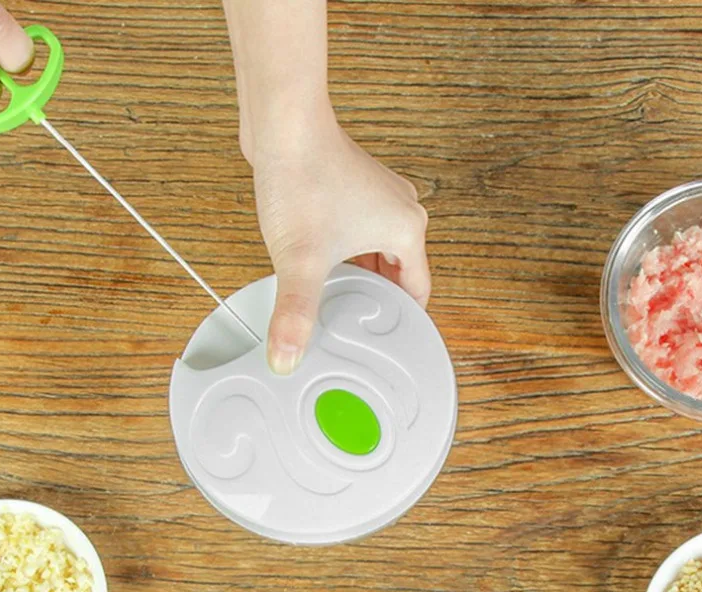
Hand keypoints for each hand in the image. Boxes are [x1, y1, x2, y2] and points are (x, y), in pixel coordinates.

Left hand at [251, 108, 430, 374]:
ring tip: (334, 300)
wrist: (283, 123)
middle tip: (352, 328)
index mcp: (408, 231)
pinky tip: (320, 267)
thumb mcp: (300, 261)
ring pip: (377, 254)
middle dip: (375, 301)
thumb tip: (286, 358)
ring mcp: (377, 198)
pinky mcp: (353, 188)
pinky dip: (345, 254)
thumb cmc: (303, 176)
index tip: (386, 344)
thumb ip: (296, 315)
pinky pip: (359, 234)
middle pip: (398, 275)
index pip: (419, 293)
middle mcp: (401, 211)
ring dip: (358, 277)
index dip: (403, 322)